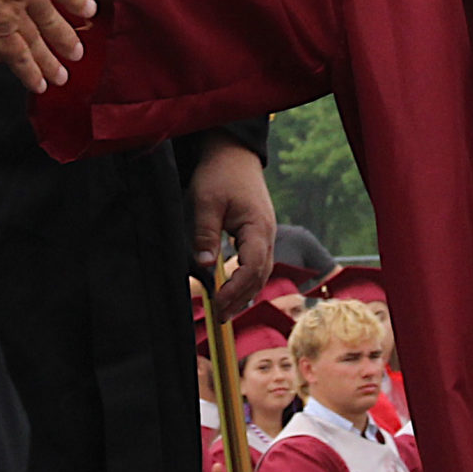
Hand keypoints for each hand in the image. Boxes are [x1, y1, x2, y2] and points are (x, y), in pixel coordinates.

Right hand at [0, 0, 93, 93]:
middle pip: (52, 16)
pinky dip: (30, 73)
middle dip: (65, 36)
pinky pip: (19, 57)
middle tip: (78, 51)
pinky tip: (38, 85)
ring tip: (61, 77)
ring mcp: (14, 10)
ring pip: (39, 41)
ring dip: (51, 61)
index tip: (87, 9)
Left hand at [189, 133, 275, 309]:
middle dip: (240, 299)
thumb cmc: (219, 175)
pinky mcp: (259, 233)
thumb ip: (205, 235)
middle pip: (260, 276)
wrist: (234, 154)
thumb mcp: (206, 202)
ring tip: (224, 310)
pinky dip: (246, 280)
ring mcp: (266, 234)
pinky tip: (231, 289)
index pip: (252, 268)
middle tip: (218, 317)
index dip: (235, 290)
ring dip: (244, 293)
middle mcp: (267, 234)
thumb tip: (205, 268)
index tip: (215, 304)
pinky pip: (257, 263)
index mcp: (258, 227)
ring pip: (261, 272)